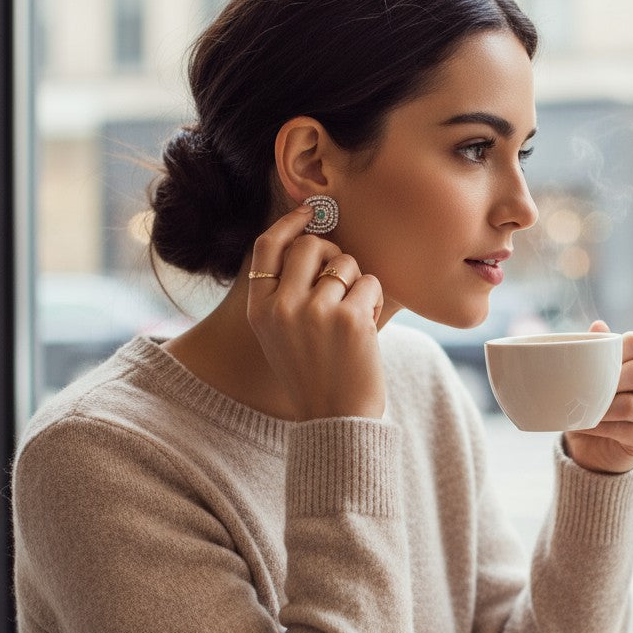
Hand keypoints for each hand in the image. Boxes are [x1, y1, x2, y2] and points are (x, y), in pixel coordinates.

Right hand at [246, 206, 385, 420]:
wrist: (335, 420)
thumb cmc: (314, 375)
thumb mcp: (280, 334)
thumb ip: (284, 292)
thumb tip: (310, 238)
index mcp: (259, 309)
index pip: (268, 246)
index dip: (290, 223)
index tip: (310, 212)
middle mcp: (282, 307)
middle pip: (310, 245)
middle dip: (333, 252)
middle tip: (342, 276)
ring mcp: (316, 312)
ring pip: (345, 264)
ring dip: (356, 284)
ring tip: (353, 317)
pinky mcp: (350, 319)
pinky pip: (369, 283)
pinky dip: (372, 301)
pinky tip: (366, 328)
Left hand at [563, 324, 632, 474]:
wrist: (593, 445)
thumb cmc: (593, 403)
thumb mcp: (590, 376)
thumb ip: (595, 351)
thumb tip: (598, 325)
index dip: (616, 347)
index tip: (592, 359)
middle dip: (608, 381)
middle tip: (584, 388)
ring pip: (631, 405)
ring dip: (601, 408)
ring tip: (581, 408)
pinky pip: (626, 429)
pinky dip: (599, 427)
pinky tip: (585, 424)